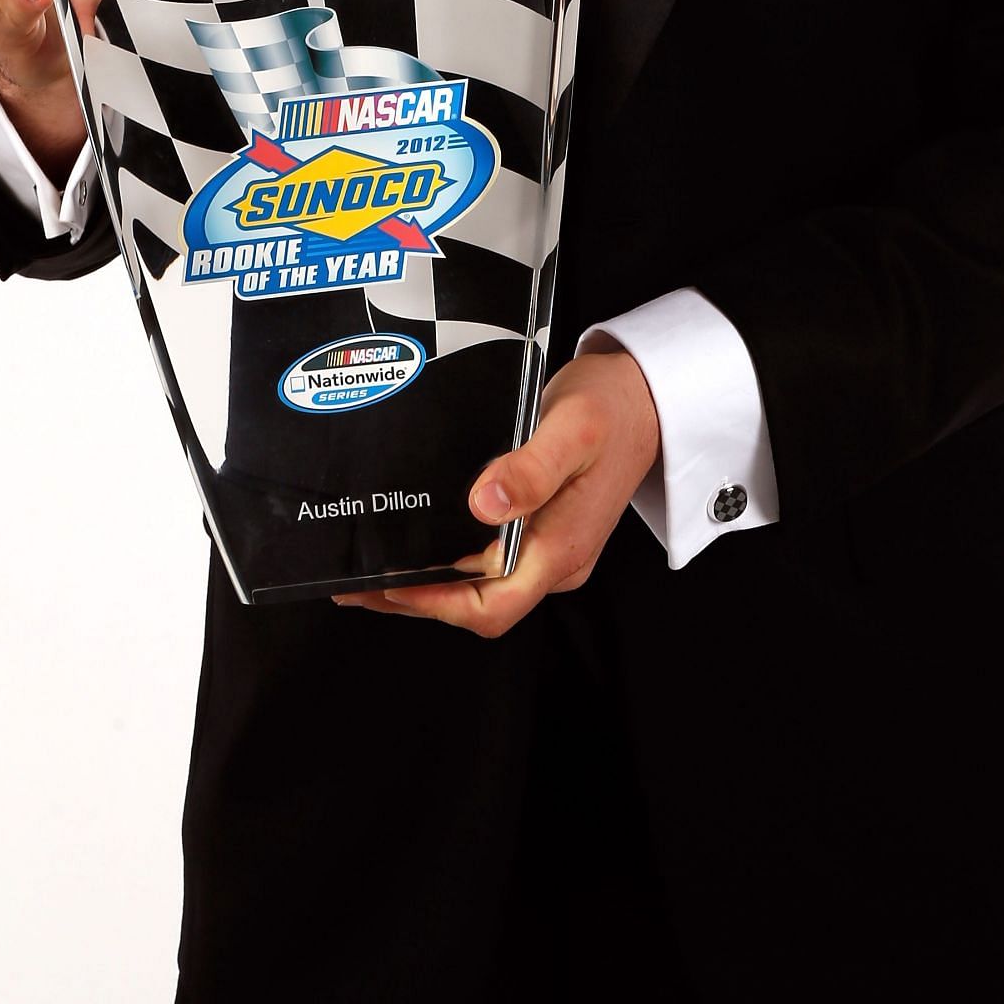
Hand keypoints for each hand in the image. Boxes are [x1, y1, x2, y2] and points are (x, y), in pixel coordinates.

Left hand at [333, 349, 659, 636]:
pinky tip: (419, 543)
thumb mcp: (573, 427)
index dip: (438, 605)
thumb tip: (486, 504)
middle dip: (418, 600)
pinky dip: (449, 561)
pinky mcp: (544, 531)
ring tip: (374, 571)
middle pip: (480, 605)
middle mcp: (557, 559)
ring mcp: (551, 549)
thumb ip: (531, 469)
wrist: (647, 397)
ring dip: (429, 584)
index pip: (495, 606)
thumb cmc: (613, 408)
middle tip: (357, 584)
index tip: (392, 588)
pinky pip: (490, 562)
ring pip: (482, 587)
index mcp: (563, 546)